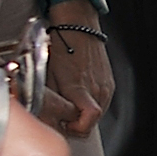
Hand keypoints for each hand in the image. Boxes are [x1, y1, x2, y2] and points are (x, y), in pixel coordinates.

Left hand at [42, 12, 113, 129]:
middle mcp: (97, 90)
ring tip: (70, 103)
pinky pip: (102, 101)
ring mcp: (106, 86)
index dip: (76, 129)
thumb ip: (50, 99)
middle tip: (64, 117)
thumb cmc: (61, 46)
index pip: (87, 122)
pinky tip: (79, 94)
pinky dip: (91, 103)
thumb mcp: (47, 75)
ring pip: (98, 113)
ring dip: (84, 114)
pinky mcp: (109, 82)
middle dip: (78, 123)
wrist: (77, 27)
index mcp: (80, 89)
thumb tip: (47, 116)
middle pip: (93, 121)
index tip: (65, 125)